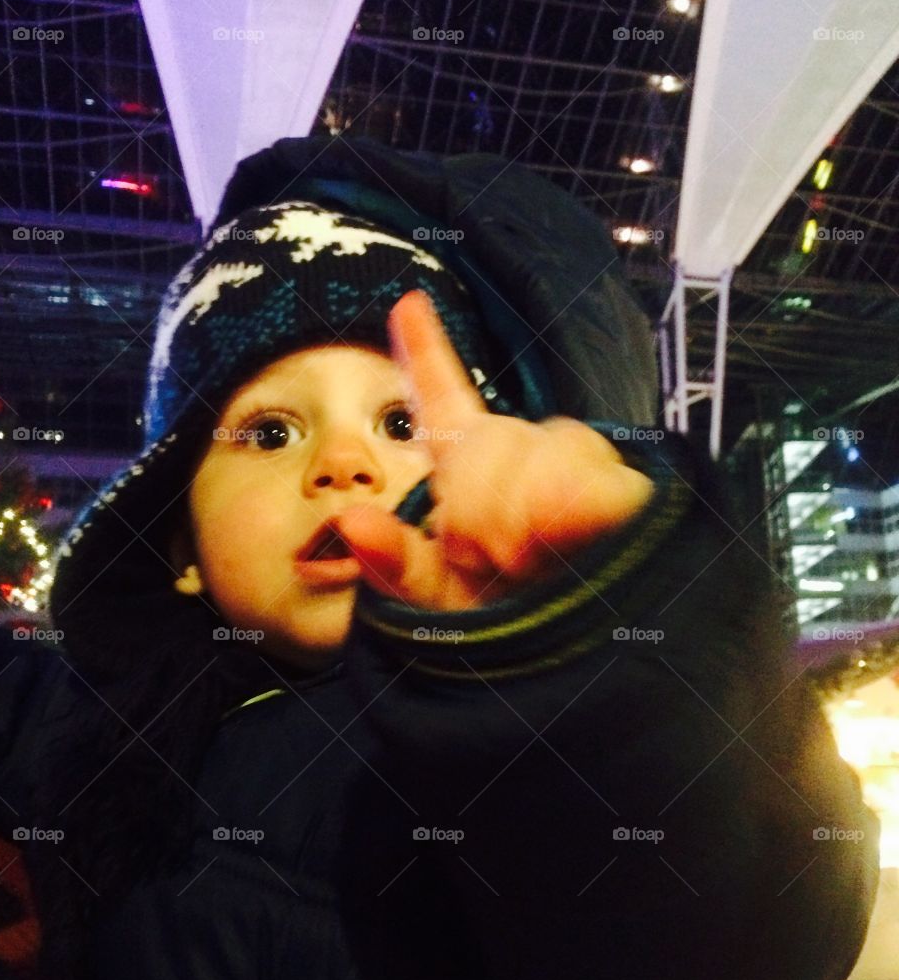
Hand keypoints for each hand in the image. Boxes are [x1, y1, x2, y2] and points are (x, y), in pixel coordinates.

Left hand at [332, 290, 654, 611]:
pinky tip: (559, 533)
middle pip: (494, 437)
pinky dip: (574, 507)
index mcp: (476, 474)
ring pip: (550, 447)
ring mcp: (583, 476)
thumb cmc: (500, 635)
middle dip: (475, 498)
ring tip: (517, 560)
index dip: (427, 353)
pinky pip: (604, 481)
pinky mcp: (629, 499)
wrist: (573, 673)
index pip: (448, 405)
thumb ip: (394, 566)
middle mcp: (530, 461)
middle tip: (481, 555)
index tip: (407, 305)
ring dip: (520, 506)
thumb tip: (350, 521)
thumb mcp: (438, 606)